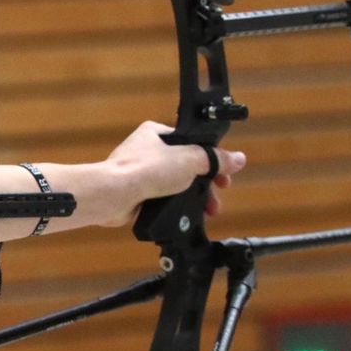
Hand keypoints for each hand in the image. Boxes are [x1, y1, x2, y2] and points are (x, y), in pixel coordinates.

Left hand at [101, 120, 246, 226]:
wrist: (113, 195)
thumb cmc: (143, 170)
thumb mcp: (189, 159)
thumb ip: (214, 160)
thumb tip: (237, 159)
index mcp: (157, 133)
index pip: (192, 144)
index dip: (211, 159)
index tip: (225, 173)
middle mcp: (147, 151)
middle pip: (186, 167)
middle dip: (205, 184)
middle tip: (218, 196)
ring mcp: (141, 174)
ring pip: (176, 186)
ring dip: (194, 198)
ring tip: (208, 211)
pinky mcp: (137, 194)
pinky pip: (163, 200)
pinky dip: (176, 208)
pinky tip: (187, 216)